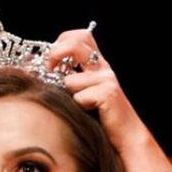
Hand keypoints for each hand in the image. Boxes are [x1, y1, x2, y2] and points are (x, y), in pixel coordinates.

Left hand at [48, 29, 151, 152]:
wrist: (127, 135)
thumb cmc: (103, 117)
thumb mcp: (86, 92)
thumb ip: (72, 77)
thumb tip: (45, 69)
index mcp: (98, 64)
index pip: (81, 36)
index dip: (62, 42)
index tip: (52, 61)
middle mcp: (103, 67)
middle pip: (75, 43)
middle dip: (56, 54)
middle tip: (50, 69)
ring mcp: (107, 79)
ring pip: (70, 80)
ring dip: (69, 96)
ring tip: (83, 106)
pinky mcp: (108, 93)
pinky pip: (78, 97)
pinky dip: (79, 107)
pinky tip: (91, 113)